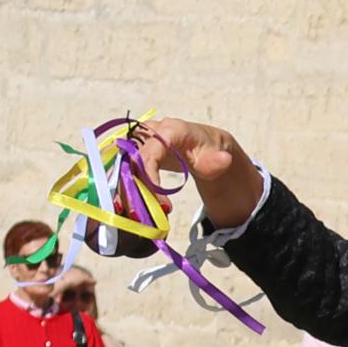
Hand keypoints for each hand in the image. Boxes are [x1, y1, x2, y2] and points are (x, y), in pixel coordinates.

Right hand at [130, 116, 262, 226]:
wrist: (204, 145)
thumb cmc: (209, 150)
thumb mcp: (216, 156)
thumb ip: (217, 162)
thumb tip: (224, 160)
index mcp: (170, 130)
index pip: (150, 153)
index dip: (148, 178)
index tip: (159, 202)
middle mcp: (149, 132)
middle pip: (132, 162)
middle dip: (134, 190)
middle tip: (143, 216)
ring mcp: (139, 141)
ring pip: (123, 167)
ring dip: (126, 193)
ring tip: (135, 216)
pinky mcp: (133, 152)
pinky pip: (123, 171)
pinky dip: (124, 189)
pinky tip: (127, 208)